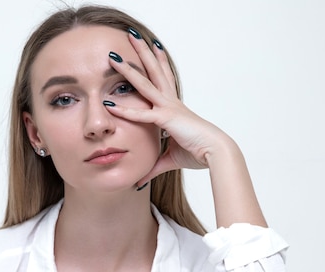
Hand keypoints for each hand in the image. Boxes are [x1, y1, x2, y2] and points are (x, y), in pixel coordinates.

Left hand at [106, 31, 234, 185]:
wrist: (216, 153)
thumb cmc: (199, 153)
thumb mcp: (170, 159)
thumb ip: (153, 167)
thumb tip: (139, 181)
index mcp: (174, 107)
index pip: (163, 80)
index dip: (157, 64)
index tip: (152, 49)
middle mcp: (171, 102)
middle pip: (154, 72)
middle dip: (142, 54)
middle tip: (132, 36)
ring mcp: (168, 108)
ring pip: (144, 84)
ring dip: (129, 69)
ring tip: (115, 55)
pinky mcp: (166, 120)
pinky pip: (142, 115)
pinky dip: (125, 111)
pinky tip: (109, 104)